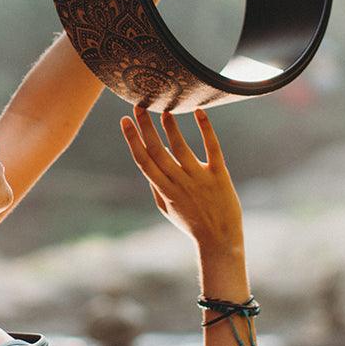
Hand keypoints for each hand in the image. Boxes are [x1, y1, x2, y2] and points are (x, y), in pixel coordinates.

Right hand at [119, 104, 242, 249]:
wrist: (219, 240)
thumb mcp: (166, 209)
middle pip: (158, 151)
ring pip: (181, 147)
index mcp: (164, 190)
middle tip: (139, 106)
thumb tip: (146, 163)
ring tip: (165, 110)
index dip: (132, 139)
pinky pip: (212, 148)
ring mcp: (200, 178)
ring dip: (171, 127)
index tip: (124, 121)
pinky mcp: (220, 175)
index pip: (144, 161)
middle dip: (146, 127)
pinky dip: (205, 129)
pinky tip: (199, 112)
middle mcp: (180, 182)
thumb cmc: (190, 222)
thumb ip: (155, 186)